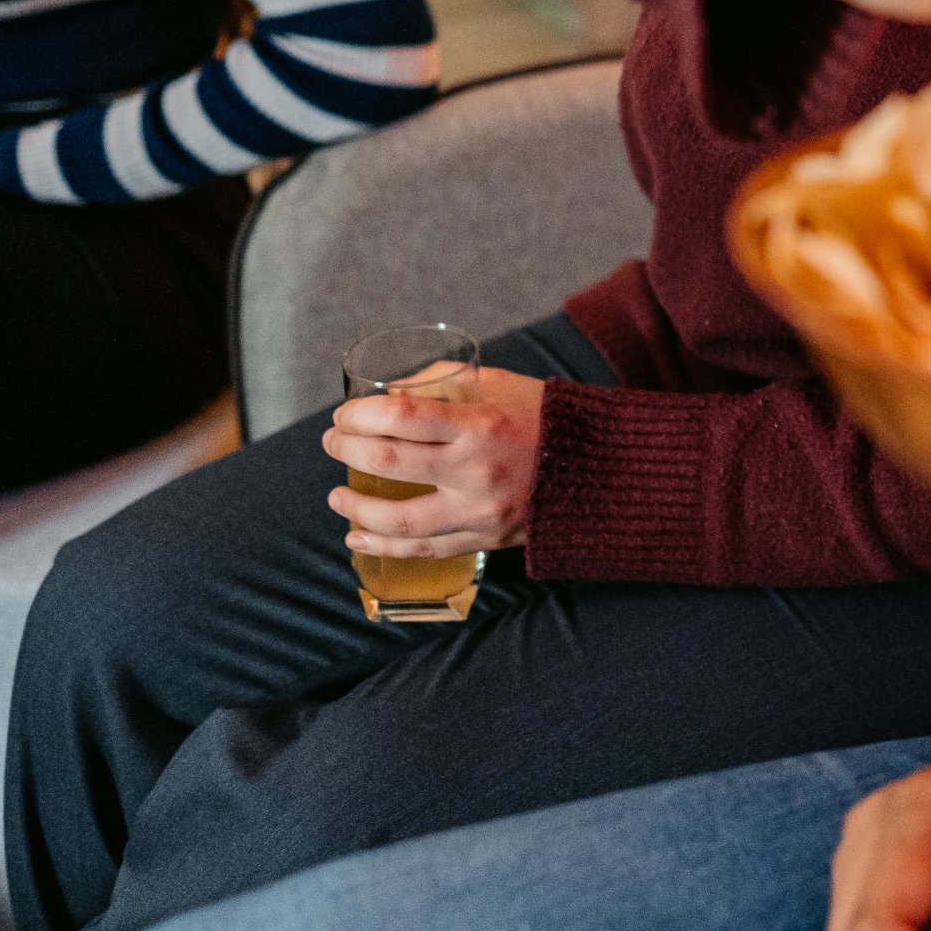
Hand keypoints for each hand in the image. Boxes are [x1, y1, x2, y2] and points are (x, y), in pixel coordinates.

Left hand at [325, 365, 546, 553]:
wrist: (598, 469)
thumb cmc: (543, 417)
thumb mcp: (497, 383)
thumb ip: (441, 381)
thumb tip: (389, 392)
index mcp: (478, 425)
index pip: (400, 416)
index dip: (360, 414)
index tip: (344, 414)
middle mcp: (475, 471)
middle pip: (388, 462)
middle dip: (347, 450)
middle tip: (332, 443)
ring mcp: (479, 511)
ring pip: (398, 519)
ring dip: (356, 507)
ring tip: (336, 496)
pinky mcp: (484, 538)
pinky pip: (424, 549)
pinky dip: (383, 545)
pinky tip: (357, 537)